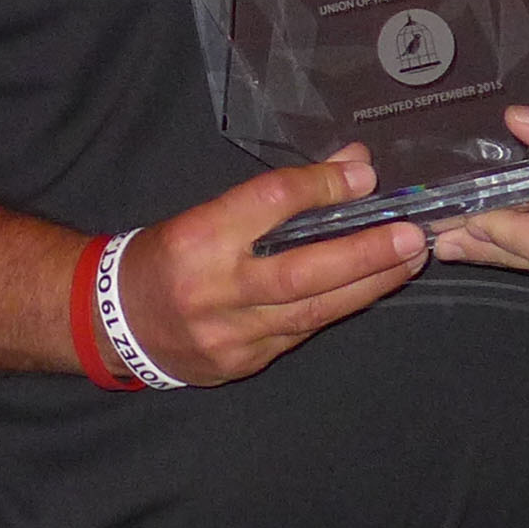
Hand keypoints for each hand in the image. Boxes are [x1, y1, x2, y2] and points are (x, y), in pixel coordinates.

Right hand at [114, 147, 424, 383]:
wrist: (117, 323)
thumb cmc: (169, 256)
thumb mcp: (208, 212)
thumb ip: (280, 195)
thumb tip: (352, 165)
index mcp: (197, 237)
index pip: (268, 203)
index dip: (320, 187)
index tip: (364, 176)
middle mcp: (213, 288)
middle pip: (300, 270)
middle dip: (364, 253)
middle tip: (411, 235)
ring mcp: (229, 333)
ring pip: (311, 310)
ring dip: (368, 285)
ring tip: (409, 261)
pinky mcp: (243, 362)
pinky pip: (300, 334)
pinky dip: (338, 309)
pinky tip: (370, 290)